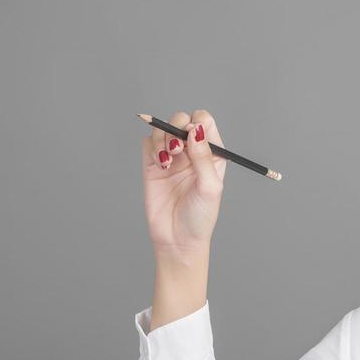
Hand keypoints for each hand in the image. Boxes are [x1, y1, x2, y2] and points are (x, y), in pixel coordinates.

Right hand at [142, 109, 227, 261]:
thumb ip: (204, 157)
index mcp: (212, 153)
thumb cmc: (200, 217)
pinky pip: (148, 143)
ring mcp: (172, 157)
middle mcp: (191, 152)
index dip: (197, 123)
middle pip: (182, 120)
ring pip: (162, 128)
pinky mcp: (153, 165)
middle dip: (176, 128)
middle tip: (177, 149)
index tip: (191, 138)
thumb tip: (195, 129)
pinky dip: (152, 147)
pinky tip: (160, 164)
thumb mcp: (209, 187)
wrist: (177, 239)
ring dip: (163, 138)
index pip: (204, 121)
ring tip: (167, 160)